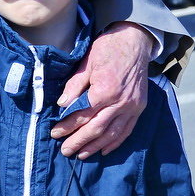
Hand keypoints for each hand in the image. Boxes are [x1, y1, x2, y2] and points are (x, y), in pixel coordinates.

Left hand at [51, 22, 149, 158]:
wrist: (135, 40)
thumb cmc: (108, 48)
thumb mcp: (86, 63)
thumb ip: (74, 86)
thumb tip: (61, 105)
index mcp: (105, 90)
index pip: (82, 114)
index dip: (67, 125)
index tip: (55, 133)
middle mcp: (120, 102)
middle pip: (97, 128)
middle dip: (79, 141)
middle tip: (65, 151)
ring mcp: (132, 107)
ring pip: (112, 134)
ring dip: (95, 146)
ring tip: (81, 155)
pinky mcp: (139, 108)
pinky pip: (127, 130)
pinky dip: (115, 142)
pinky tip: (104, 150)